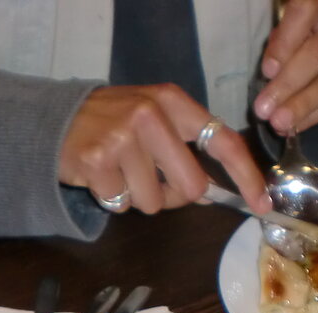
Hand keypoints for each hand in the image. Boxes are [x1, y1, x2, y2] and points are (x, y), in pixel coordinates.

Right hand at [59, 84, 271, 214]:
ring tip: (119, 174)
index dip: (246, 177)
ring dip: (138, 198)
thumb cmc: (113, 126)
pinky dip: (113, 200)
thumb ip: (185, 150)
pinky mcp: (98, 162)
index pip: (224, 141)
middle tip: (151, 182)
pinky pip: (123, 205)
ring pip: (154, 202)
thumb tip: (212, 193)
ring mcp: (123, 137)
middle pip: (191, 187)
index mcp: (173, 102)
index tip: (261, 204)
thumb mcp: (154, 121)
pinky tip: (101, 177)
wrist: (56, 121)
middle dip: (175, 196)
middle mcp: (151, 114)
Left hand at [253, 0, 317, 134]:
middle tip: (264, 109)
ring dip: (302, 107)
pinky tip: (298, 125)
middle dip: (289, 84)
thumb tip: (272, 73)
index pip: (306, 10)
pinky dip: (316, 117)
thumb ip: (282, 44)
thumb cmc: (311, 37)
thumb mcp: (293, 32)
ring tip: (278, 124)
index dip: (286, 41)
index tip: (267, 70)